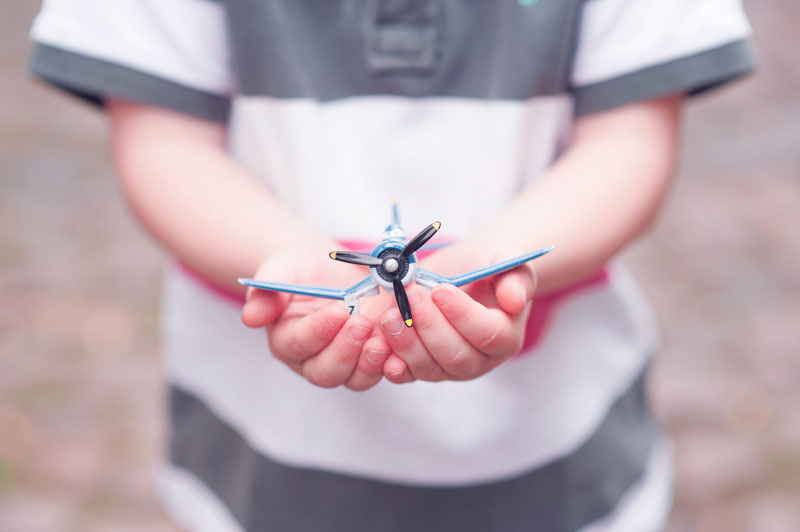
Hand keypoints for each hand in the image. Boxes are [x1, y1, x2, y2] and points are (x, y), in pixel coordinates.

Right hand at [241, 246, 393, 390]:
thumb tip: (250, 317)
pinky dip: (393, 364)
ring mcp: (346, 363)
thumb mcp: (280, 270)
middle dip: (345, 351)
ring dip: (369, 363)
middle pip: (326, 372)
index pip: (298, 344)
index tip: (339, 310)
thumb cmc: (302, 271)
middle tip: (362, 323)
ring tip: (383, 340)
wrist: (333, 270)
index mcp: (287, 340)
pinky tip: (402, 347)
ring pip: (355, 379)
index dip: (319, 331)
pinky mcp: (372, 360)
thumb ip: (266, 291)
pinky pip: (383, 372)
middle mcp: (314, 360)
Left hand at [377, 241, 536, 382]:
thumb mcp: (506, 261)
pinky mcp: (423, 367)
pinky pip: (408, 374)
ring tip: (390, 313)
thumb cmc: (487, 265)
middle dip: (429, 326)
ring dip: (406, 342)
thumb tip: (515, 301)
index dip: (463, 315)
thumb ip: (516, 279)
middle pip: (456, 356)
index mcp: (506, 336)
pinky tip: (379, 347)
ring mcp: (449, 368)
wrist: (463, 271)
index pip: (488, 335)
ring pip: (429, 367)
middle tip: (410, 295)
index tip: (441, 290)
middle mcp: (479, 359)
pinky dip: (393, 364)